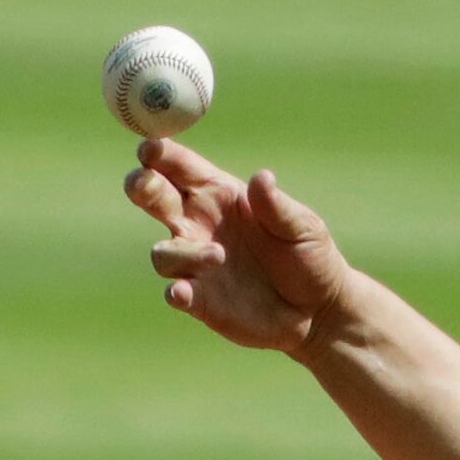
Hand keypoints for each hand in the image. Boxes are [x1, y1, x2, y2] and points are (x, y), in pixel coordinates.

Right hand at [125, 143, 356, 354]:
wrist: (318, 311)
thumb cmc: (310, 256)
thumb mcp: (302, 226)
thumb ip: (276, 206)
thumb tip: (262, 178)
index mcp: (220, 195)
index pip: (180, 167)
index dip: (161, 154)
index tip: (151, 149)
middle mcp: (199, 225)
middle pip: (153, 198)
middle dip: (141, 186)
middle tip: (145, 184)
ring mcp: (196, 264)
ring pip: (162, 251)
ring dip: (180, 251)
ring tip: (218, 256)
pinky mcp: (200, 301)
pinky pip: (175, 291)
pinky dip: (175, 290)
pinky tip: (183, 292)